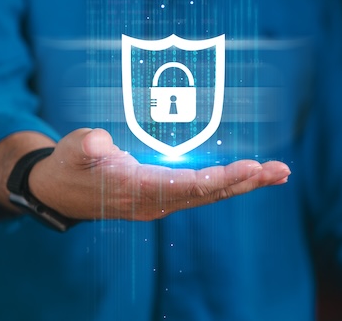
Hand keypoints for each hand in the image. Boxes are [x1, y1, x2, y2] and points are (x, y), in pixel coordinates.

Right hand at [0, 128, 289, 220]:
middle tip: (279, 170)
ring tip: (281, 172)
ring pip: (212, 194)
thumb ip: (84, 146)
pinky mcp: (168, 195)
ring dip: (247, 183)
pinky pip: (206, 191)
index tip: (245, 169)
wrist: (60, 190)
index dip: (215, 179)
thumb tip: (98, 140)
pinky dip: (233, 182)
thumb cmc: (68, 165)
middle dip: (245, 181)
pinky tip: (256, 175)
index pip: (182, 185)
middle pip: (207, 193)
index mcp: (135, 189)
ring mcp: (164, 200)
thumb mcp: (70, 151)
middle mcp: (156, 201)